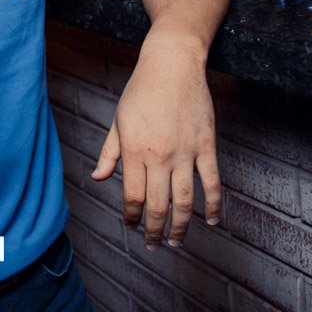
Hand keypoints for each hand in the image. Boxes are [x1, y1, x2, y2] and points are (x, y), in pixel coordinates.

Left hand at [92, 32, 220, 248]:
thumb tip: (98, 179)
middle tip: (154, 245)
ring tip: (177, 242)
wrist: (171, 65)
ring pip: (185, 202)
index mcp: (134, 150)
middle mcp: (159, 156)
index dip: (131, 217)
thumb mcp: (118, 121)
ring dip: (182, 227)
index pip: (132, 196)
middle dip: (154, 231)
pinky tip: (212, 221)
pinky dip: (214, 206)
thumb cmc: (140, 92)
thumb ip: (109, 153)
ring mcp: (185, 153)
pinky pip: (212, 183)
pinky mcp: (207, 146)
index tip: (131, 226)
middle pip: (158, 206)